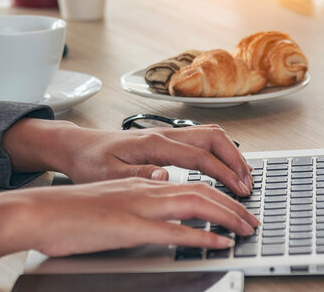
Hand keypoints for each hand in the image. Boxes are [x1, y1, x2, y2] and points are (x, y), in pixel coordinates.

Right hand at [0, 178, 259, 256]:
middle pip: (200, 191)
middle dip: (231, 205)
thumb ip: (133, 203)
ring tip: (246, 228)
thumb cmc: (66, 212)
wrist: (38, 211)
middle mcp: (142, 189)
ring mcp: (137, 207)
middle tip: (251, 220)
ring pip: (194, 204)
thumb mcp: (107, 202)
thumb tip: (156, 208)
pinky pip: (174, 230)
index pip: (187, 183)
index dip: (216, 194)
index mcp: (138, 183)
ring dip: (226, 215)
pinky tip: (219, 241)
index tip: (234, 207)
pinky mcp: (129, 227)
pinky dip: (202, 235)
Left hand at [1, 119, 252, 195]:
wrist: (76, 146)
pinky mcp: (164, 141)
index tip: (238, 189)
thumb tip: (165, 175)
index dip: (223, 172)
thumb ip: (136, 175)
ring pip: (209, 135)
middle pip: (212, 137)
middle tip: (247, 183)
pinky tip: (223, 168)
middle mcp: (163, 135)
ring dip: (230, 153)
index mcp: (153, 143)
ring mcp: (165, 136)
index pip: (199, 155)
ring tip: (243, 176)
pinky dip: (218, 152)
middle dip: (235, 159)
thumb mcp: (106, 174)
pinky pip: (200, 140)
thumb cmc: (89, 161)